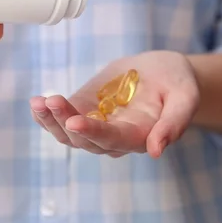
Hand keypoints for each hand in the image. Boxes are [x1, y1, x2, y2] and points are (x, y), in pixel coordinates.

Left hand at [30, 51, 199, 157]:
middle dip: (65, 121)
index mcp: (140, 137)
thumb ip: (174, 122)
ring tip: (37, 102)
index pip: (113, 139)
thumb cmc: (177, 82)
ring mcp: (96, 127)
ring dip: (51, 120)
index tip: (74, 121)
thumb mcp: (185, 96)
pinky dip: (46, 115)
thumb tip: (156, 151)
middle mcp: (114, 138)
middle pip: (85, 140)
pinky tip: (36, 104)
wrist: (162, 72)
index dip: (93, 132)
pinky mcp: (84, 112)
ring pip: (69, 134)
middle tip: (50, 101)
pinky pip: (62, 120)